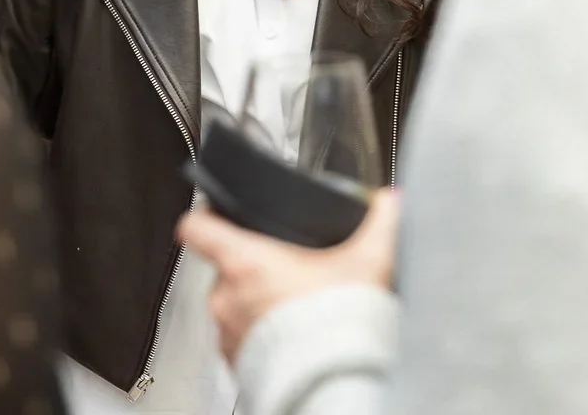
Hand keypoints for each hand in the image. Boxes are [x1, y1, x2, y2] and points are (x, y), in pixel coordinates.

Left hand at [178, 190, 400, 362]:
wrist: (337, 384)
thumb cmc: (340, 326)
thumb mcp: (368, 262)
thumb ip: (379, 225)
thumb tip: (390, 202)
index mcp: (244, 262)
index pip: (197, 226)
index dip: (206, 214)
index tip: (216, 212)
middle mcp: (227, 299)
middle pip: (223, 267)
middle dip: (252, 267)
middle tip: (286, 269)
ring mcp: (228, 334)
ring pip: (232, 306)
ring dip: (256, 304)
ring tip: (293, 306)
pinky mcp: (237, 365)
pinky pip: (241, 340)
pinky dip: (261, 335)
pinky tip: (292, 335)